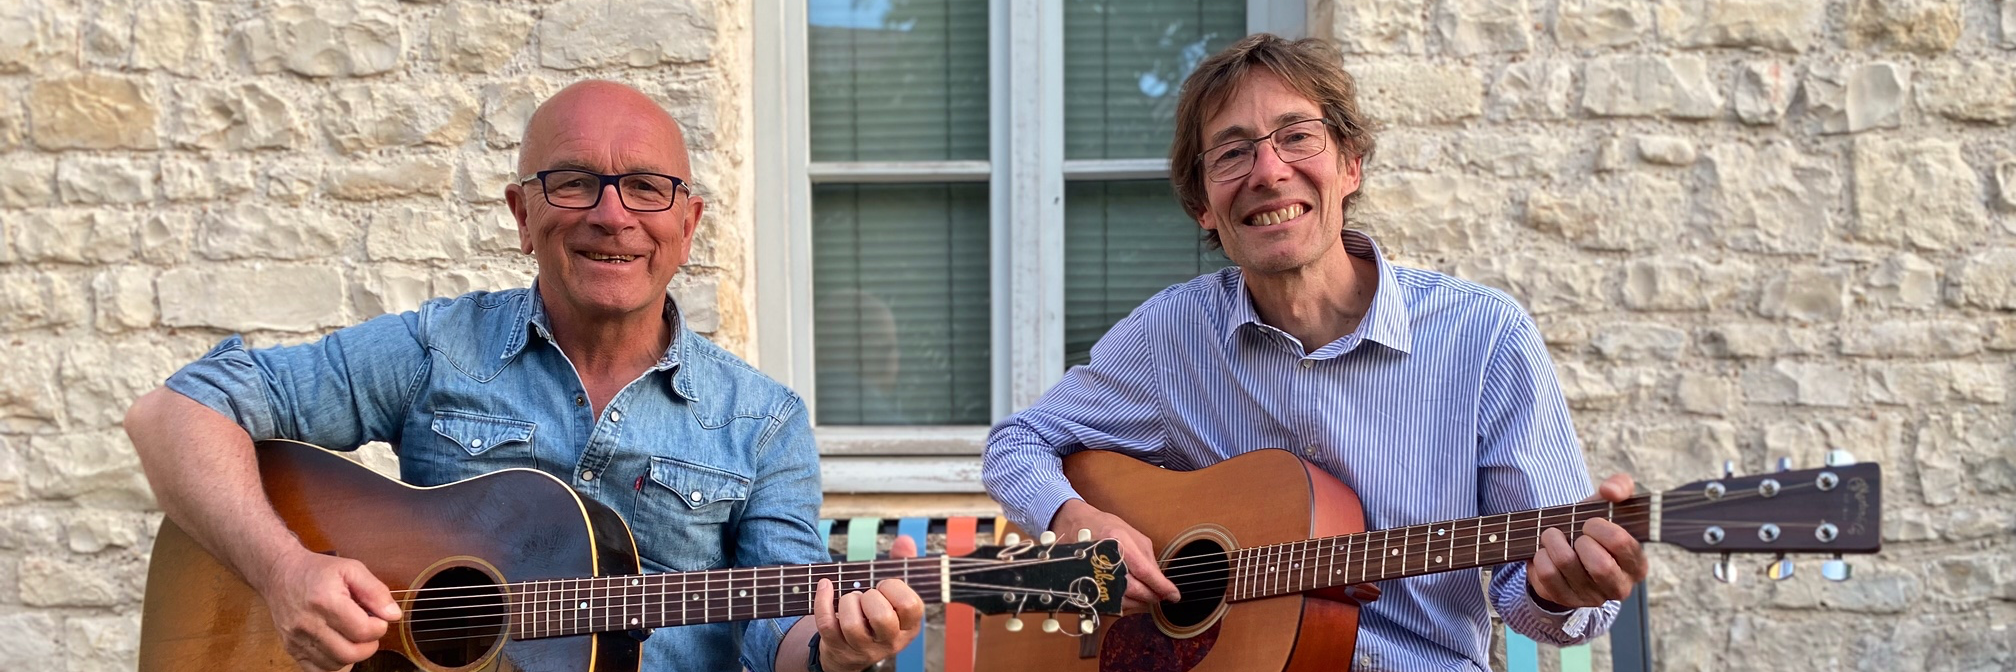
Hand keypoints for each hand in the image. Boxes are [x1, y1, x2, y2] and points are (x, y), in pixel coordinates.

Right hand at [252, 547, 401, 671]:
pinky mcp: (291, 648)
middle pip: (349, 653)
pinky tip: (340, 648)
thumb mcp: (351, 569)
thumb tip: (393, 615)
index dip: (379, 627)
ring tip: (353, 636)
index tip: (378, 618)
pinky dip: (334, 664)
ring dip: (353, 655)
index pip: (362, 631)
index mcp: (326, 602)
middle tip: (369, 631)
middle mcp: (309, 623)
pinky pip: (317, 670)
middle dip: (369, 646)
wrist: (280, 573)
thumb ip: (375, 591)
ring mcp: (297, 639)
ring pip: (335, 665)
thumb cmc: (317, 571)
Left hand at [811, 536, 924, 671]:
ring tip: (851, 598)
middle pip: (882, 617)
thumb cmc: (877, 613)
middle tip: (868, 595)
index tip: (884, 585)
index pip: (909, 605)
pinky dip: (822, 600)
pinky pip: (826, 624)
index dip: (894, 588)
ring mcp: (863, 647)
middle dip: (871, 597)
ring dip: (848, 601)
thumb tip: (904, 540)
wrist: (853, 652)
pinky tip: (825, 586)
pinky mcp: (838, 647)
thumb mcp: (895, 594)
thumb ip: (902, 564)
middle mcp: (889, 641)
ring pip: (853, 624)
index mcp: (909, 626)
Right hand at [1049, 499, 1177, 613]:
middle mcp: (1105, 557)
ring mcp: (1093, 571)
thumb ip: (1147, 557)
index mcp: (1119, 540)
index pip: (1144, 571)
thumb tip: (1159, 580)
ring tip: (1147, 596)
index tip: (1173, 595)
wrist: (1075, 525)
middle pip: (1132, 588)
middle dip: (1151, 596)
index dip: (1160, 586)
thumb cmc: (1105, 526)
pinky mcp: (1087, 582)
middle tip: (1161, 597)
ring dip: (1138, 602)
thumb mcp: (1132, 534)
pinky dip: (1124, 602)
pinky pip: (1109, 601)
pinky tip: (1131, 597)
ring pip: (1121, 599)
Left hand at [1527, 473, 1647, 608]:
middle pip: (1600, 565)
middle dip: (1580, 539)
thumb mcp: (1609, 504)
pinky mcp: (1565, 600)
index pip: (1622, 544)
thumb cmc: (1593, 526)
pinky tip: (1545, 552)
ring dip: (1554, 541)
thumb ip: (1621, 486)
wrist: (1567, 547)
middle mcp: (1619, 586)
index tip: (1591, 522)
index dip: (1601, 527)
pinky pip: (1547, 575)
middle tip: (1575, 532)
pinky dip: (1541, 556)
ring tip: (1553, 535)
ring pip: (1567, 564)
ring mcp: (1591, 597)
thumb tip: (1612, 491)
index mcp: (1637, 564)